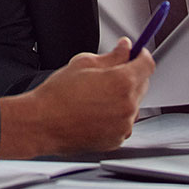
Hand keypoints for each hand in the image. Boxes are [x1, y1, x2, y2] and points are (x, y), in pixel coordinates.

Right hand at [0, 38, 153, 157]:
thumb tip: (124, 48)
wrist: (42, 124)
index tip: (136, 54)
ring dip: (123, 98)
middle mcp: (127, 105)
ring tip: (97, 97)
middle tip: (109, 74)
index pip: (147, 64)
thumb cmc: (57, 95)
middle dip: (131, 76)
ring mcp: (123, 125)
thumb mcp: (83, 63)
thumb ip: (112, 55)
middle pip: (143, 84)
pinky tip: (95, 112)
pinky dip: (116, 116)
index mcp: (122, 82)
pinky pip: (124, 123)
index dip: (141, 56)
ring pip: (133, 105)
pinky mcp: (116, 139)